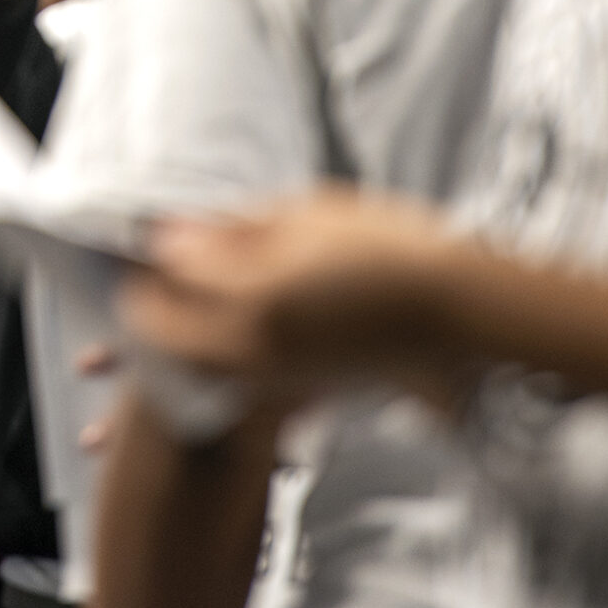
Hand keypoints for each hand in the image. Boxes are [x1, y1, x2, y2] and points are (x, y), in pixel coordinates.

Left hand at [117, 188, 463, 398]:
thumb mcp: (306, 215)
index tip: (156, 239)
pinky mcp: (292, 392)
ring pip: (189, 366)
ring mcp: (271, 377)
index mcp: (252, 294)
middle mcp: (252, 347)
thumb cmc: (389, 249)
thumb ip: (234, 228)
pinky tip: (230, 331)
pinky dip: (212, 362)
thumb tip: (177, 231)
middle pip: (161, 333)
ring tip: (190, 302)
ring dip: (175, 336)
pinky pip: (228, 381)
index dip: (154, 253)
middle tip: (160, 272)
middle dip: (150, 301)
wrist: (456, 314)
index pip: (169, 275)